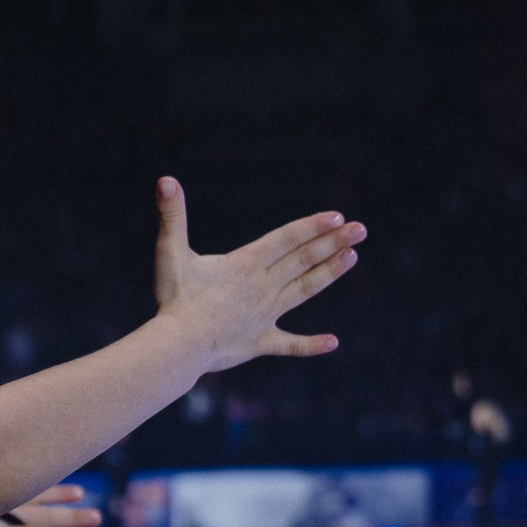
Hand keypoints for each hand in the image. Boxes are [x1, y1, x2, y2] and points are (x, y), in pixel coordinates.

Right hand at [151, 177, 361, 372]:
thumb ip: (172, 216)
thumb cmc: (174, 299)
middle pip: (303, 260)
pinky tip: (333, 342)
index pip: (286, 239)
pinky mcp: (259, 343)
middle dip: (333, 242)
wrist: (178, 346)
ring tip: (353, 258)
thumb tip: (165, 180)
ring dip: (329, 274)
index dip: (312, 227)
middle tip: (361, 230)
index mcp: (246, 265)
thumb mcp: (170, 252)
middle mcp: (262, 287)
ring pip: (304, 291)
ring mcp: (264, 316)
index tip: (338, 217)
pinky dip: (311, 345)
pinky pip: (290, 344)